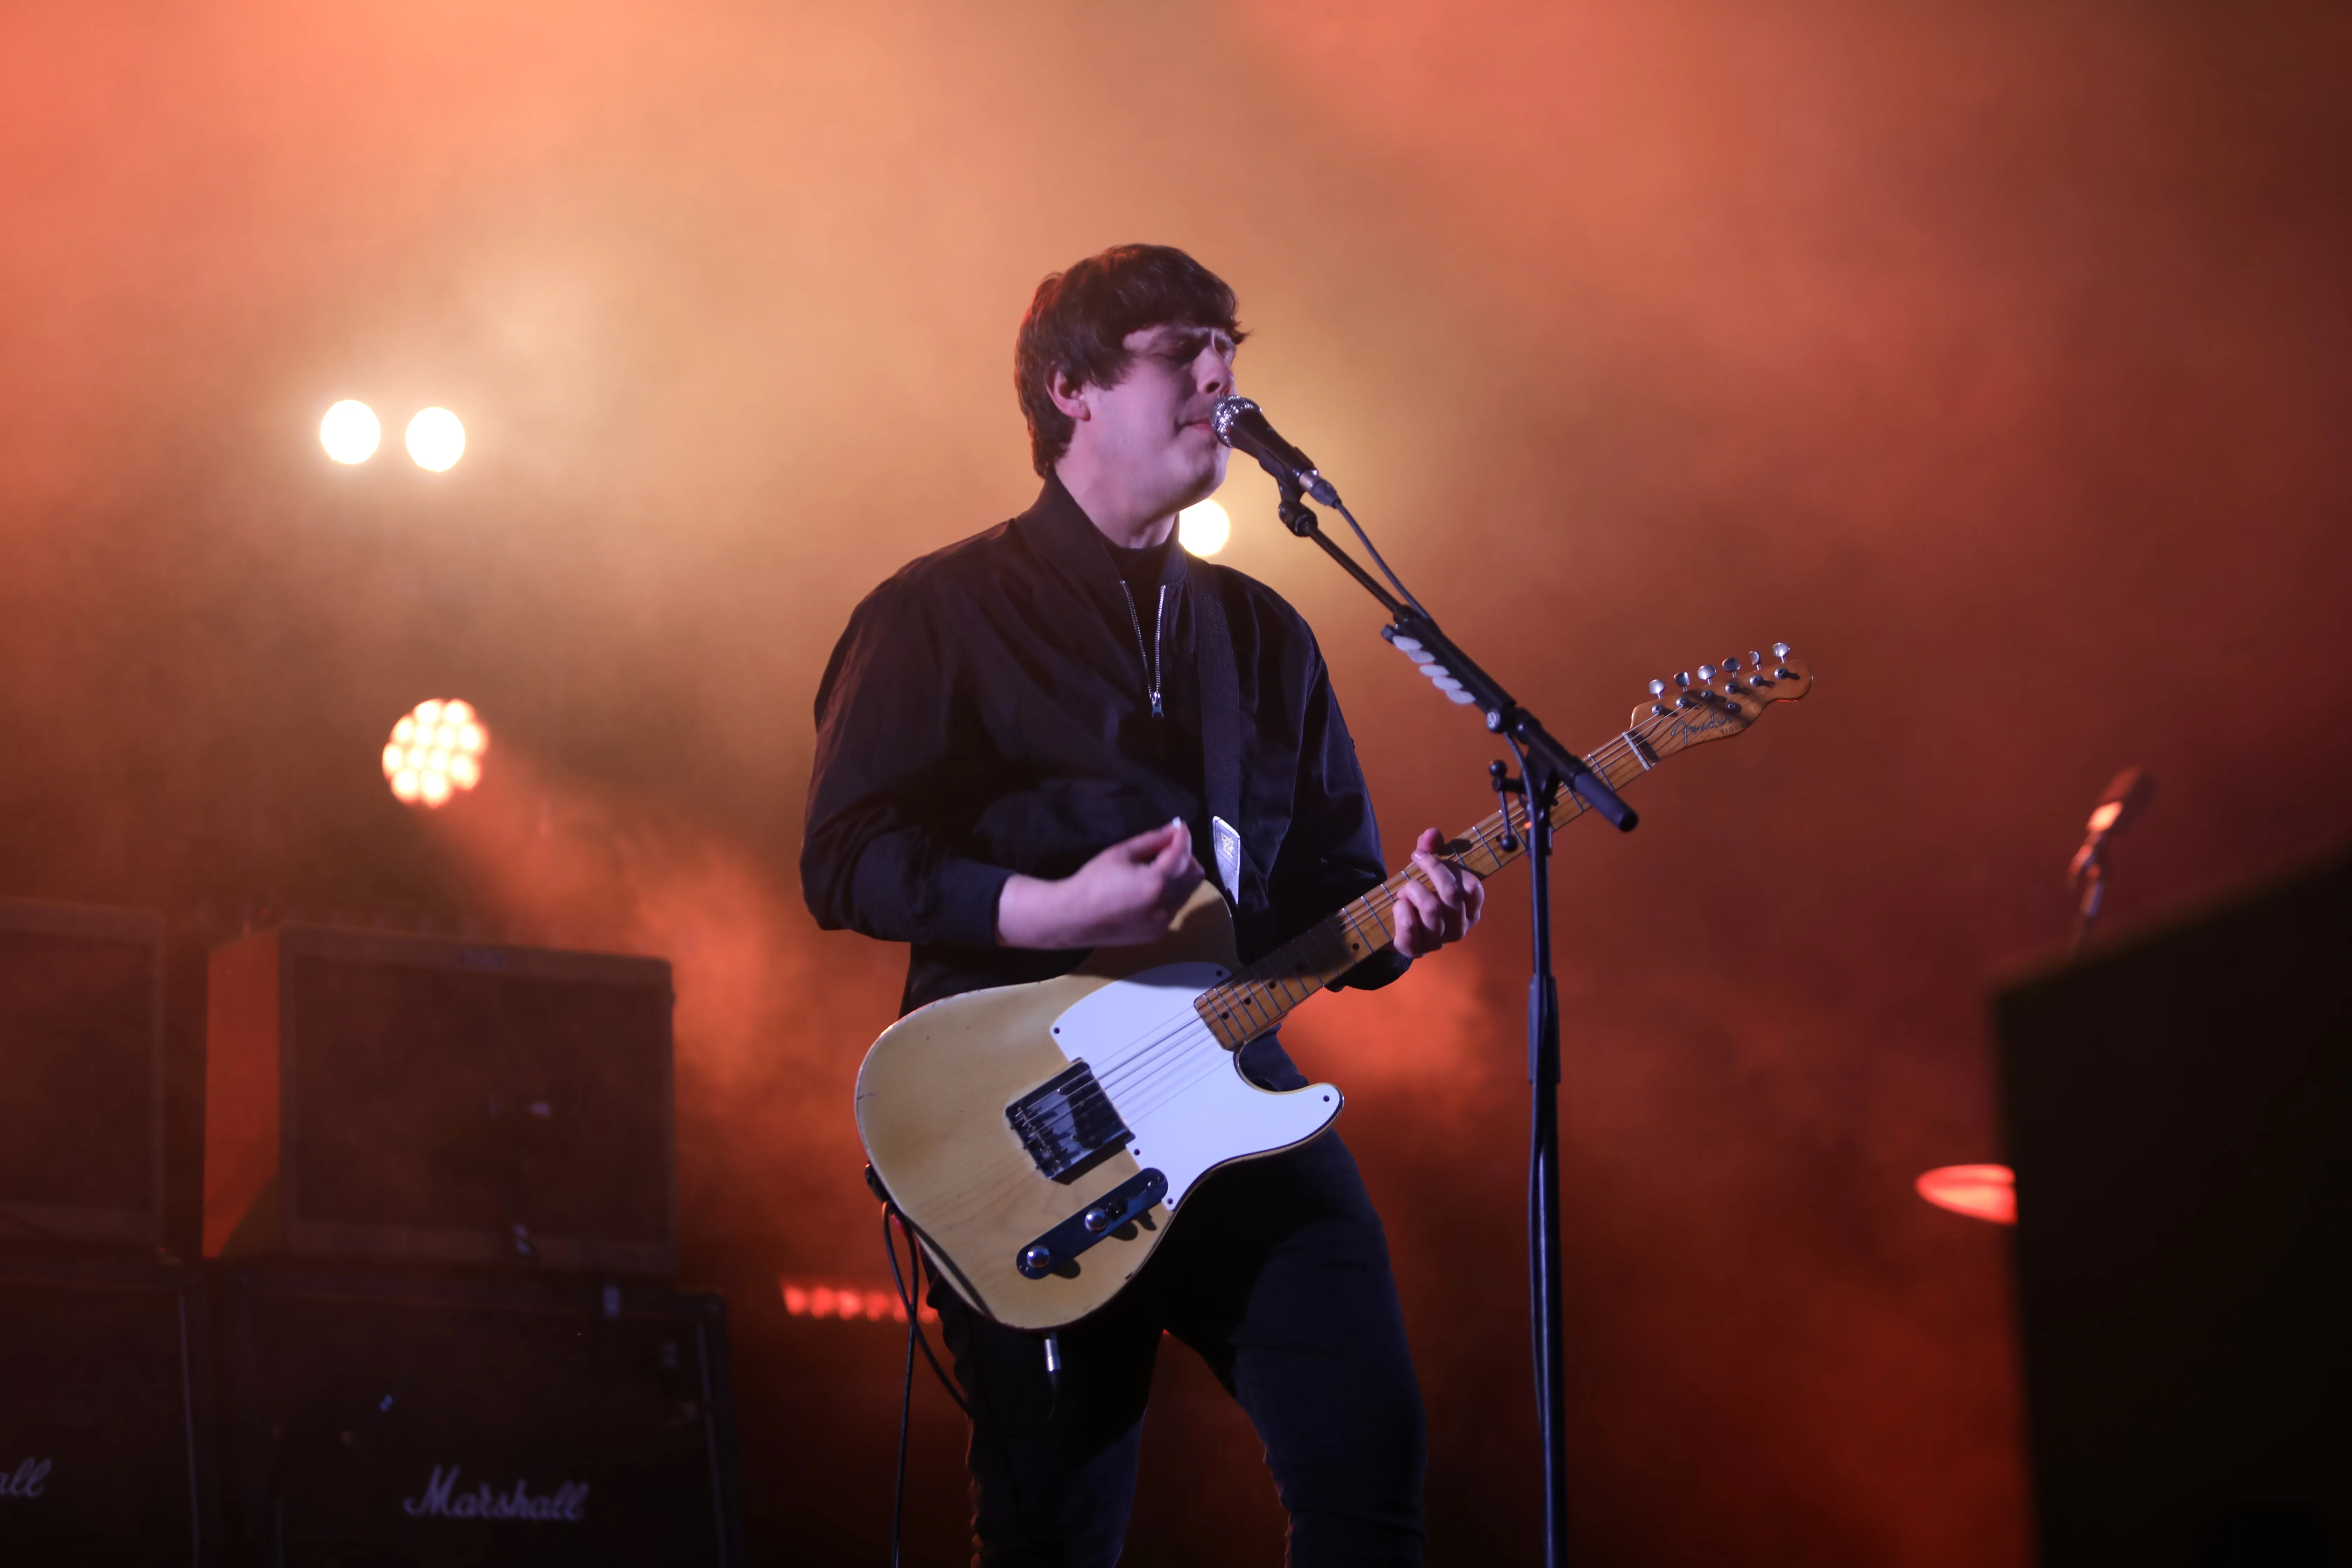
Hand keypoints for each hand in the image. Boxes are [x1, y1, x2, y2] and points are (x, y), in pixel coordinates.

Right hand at [996, 820, 1206, 949]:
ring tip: (1155, 869)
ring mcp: (1164, 922)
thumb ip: (1152, 840)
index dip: (1183, 835)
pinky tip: (1147, 890)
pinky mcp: (1159, 932)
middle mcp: (1166, 904)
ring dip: (1179, 876)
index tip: (1179, 826)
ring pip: (1188, 891)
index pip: (1183, 853)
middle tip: (1165, 849)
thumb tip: (1173, 830)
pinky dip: (1169, 894)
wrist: (1074, 917)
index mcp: (1157, 882)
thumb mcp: (1121, 853)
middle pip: (1195, 874)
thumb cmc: (1093, 880)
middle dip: (1185, 857)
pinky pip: (1175, 907)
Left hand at [1393, 827, 1484, 958]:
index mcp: (1471, 910)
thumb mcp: (1425, 871)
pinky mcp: (1416, 950)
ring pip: (1432, 909)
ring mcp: (1439, 942)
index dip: (1448, 866)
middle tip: (1414, 862)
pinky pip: (1410, 928)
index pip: (1472, 886)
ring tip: (1404, 889)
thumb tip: (1432, 833)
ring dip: (1413, 890)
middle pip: (1452, 894)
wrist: (1394, 924)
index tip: (1425, 855)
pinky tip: (1398, 905)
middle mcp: (1460, 928)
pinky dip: (1401, 911)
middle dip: (1430, 871)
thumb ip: (1431, 850)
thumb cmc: (1418, 895)